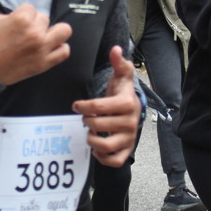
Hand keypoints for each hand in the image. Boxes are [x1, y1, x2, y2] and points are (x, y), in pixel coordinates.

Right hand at [0, 3, 72, 84]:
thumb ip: (13, 15)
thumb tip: (24, 18)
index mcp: (22, 19)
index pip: (31, 8)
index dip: (23, 15)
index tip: (17, 23)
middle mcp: (35, 33)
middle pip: (45, 19)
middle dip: (36, 23)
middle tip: (27, 31)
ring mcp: (41, 49)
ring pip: (64, 31)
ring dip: (54, 32)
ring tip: (45, 36)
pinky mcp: (44, 63)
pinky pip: (64, 52)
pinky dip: (60, 48)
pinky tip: (51, 47)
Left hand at [72, 46, 139, 166]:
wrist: (133, 109)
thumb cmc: (122, 92)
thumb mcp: (121, 75)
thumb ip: (119, 63)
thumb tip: (116, 50)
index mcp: (127, 103)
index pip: (99, 107)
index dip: (83, 106)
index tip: (77, 105)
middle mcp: (130, 122)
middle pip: (98, 125)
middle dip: (87, 121)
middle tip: (85, 118)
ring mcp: (129, 137)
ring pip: (106, 144)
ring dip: (92, 139)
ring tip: (90, 132)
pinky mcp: (127, 149)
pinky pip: (115, 160)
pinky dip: (103, 157)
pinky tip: (96, 148)